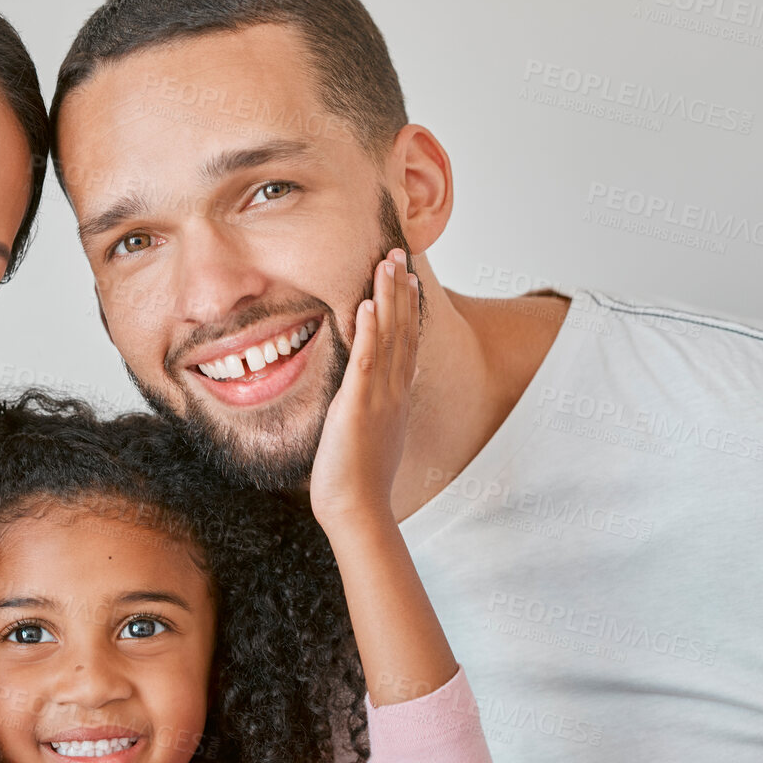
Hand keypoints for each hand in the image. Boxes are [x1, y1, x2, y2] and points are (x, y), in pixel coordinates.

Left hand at [308, 249, 419, 530]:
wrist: (357, 508)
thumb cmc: (355, 479)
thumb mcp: (367, 434)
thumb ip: (367, 409)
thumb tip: (360, 397)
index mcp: (394, 397)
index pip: (404, 342)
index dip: (406, 307)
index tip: (406, 277)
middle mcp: (393, 391)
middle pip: (402, 331)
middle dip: (400, 290)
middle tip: (398, 254)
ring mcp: (379, 397)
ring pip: (388, 338)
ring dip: (387, 298)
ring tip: (386, 263)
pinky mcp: (359, 407)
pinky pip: (366, 362)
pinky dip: (367, 332)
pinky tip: (365, 304)